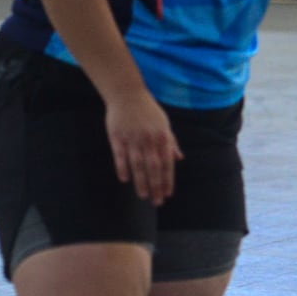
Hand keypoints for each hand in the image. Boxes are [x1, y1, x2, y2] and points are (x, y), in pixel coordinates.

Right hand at [105, 89, 183, 205]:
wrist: (127, 93)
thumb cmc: (147, 109)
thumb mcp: (164, 123)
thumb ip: (171, 142)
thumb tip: (179, 158)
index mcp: (162, 136)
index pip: (166, 163)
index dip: (167, 180)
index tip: (167, 194)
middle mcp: (149, 139)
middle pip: (153, 167)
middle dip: (156, 186)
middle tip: (156, 202)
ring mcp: (132, 138)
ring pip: (137, 165)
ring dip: (141, 181)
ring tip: (143, 196)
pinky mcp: (117, 136)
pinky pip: (120, 155)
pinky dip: (122, 168)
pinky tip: (124, 179)